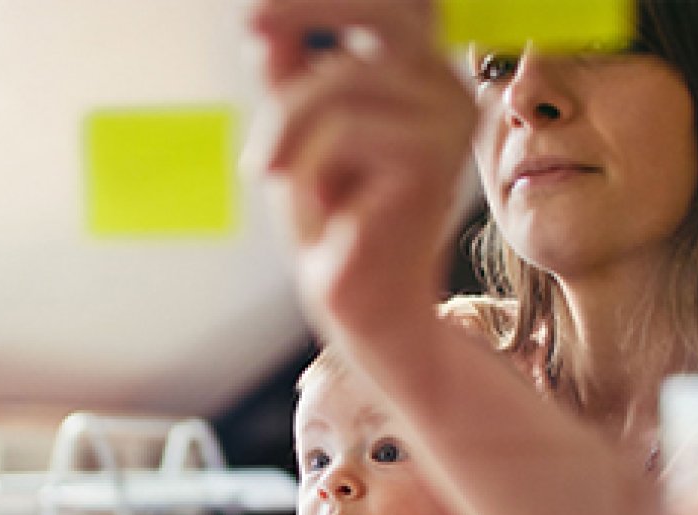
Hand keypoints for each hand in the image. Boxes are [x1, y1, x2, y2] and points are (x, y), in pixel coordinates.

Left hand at [247, 0, 474, 340]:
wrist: (362, 302)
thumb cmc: (335, 221)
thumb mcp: (300, 133)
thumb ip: (289, 76)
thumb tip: (263, 21)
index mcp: (425, 78)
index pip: (399, 4)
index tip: (258, 11)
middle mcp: (448, 93)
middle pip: (382, 13)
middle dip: (307, 9)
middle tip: (249, 26)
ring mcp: (448, 126)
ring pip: (342, 82)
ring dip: (288, 126)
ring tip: (278, 174)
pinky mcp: (432, 163)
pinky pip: (343, 132)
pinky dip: (309, 167)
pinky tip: (321, 207)